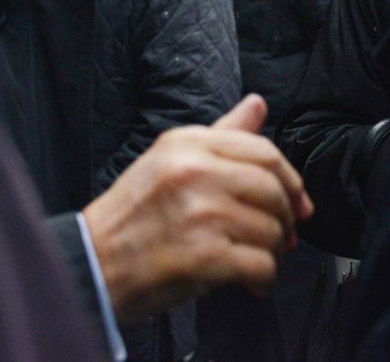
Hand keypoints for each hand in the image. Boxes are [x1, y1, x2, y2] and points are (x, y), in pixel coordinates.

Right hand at [82, 94, 313, 322]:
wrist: (92, 262)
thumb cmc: (133, 215)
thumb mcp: (170, 160)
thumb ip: (220, 134)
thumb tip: (258, 105)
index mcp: (187, 144)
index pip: (263, 151)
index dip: (290, 179)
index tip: (297, 202)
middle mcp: (194, 172)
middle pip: (273, 189)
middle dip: (286, 218)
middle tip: (283, 237)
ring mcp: (199, 213)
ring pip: (271, 230)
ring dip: (273, 253)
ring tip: (255, 260)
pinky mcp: (202, 256)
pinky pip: (260, 266)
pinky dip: (263, 280)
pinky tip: (251, 284)